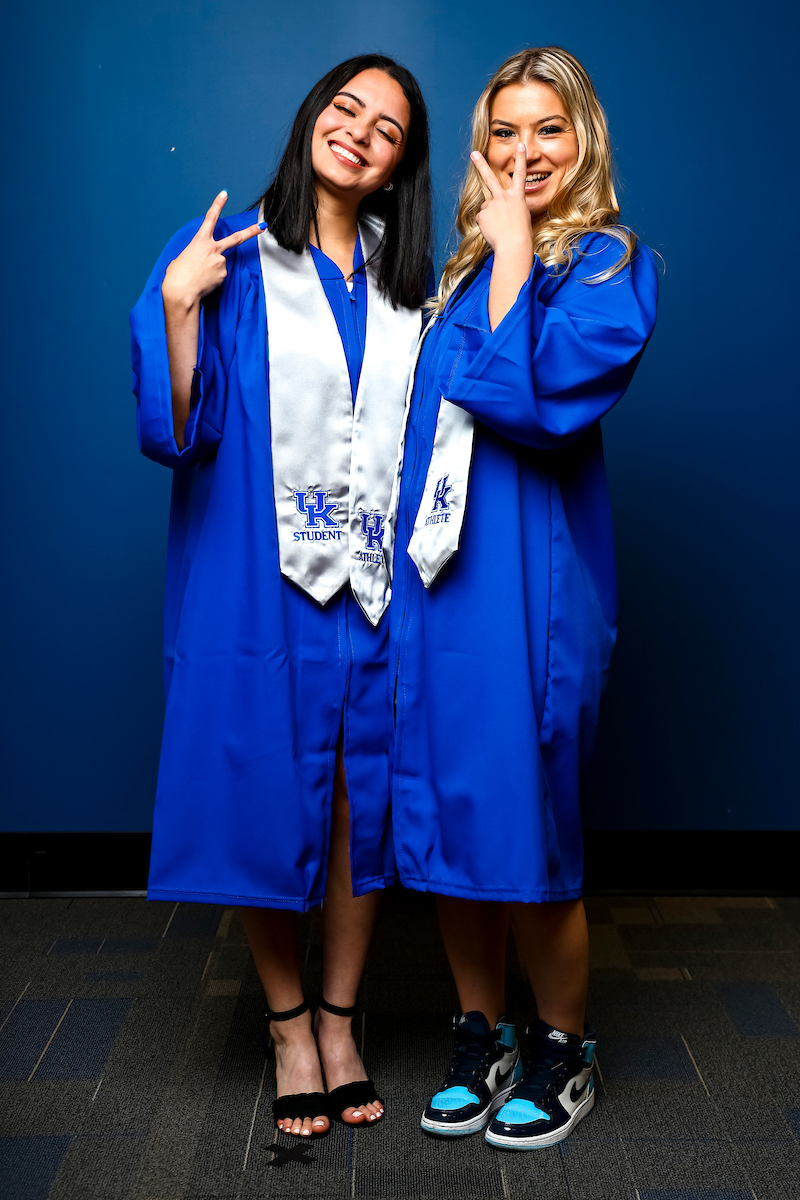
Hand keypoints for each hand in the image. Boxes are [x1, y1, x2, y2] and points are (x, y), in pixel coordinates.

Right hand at [162, 191, 264, 309]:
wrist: (181, 293)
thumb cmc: (177, 276)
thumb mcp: (184, 257)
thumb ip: (197, 253)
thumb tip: (205, 259)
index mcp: (199, 241)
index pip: (210, 218)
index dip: (218, 205)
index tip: (224, 194)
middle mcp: (213, 249)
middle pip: (236, 238)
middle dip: (251, 231)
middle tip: (262, 226)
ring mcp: (220, 262)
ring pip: (220, 263)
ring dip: (213, 269)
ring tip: (200, 276)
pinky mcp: (223, 275)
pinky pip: (220, 275)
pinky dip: (213, 278)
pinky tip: (205, 282)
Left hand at [471, 143, 532, 258]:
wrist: (514, 244)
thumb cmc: (521, 235)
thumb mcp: (521, 217)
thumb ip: (510, 207)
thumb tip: (494, 209)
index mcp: (517, 197)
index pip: (520, 174)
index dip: (520, 159)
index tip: (520, 145)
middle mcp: (503, 198)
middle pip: (490, 178)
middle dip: (481, 164)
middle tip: (473, 153)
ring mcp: (492, 205)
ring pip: (487, 207)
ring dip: (490, 217)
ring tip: (498, 227)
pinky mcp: (482, 214)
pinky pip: (482, 219)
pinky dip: (486, 225)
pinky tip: (492, 231)